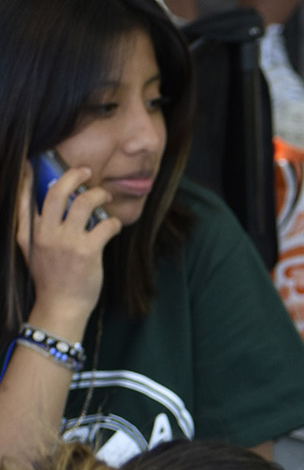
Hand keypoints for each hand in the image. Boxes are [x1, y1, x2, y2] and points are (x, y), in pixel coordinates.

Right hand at [14, 160, 118, 332]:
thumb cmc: (50, 278)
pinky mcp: (88, 252)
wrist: (61, 306)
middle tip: (86, 171)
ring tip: (105, 195)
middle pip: (57, 192)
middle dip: (73, 175)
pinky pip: (105, 225)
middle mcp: (46, 233)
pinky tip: (114, 225)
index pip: (24, 197)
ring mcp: (67, 242)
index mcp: (30, 232)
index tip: (33, 163)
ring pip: (84, 203)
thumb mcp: (30, 250)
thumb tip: (35, 203)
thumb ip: (31, 226)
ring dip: (98, 195)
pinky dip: (113, 221)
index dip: (27, 177)